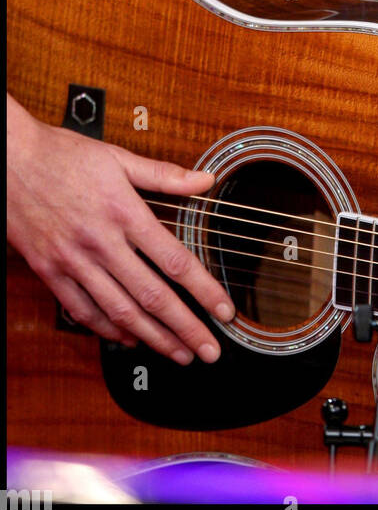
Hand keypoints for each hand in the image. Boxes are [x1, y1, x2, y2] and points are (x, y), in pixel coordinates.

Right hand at [7, 93, 234, 363]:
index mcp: (123, 212)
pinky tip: (129, 339)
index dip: (203, 290)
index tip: (223, 310)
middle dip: (185, 328)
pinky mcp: (50, 272)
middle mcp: (100, 242)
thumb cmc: (62, 156)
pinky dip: (108, 330)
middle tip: (209, 351)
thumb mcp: (118, 157)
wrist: (9, 161)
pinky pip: (83, 311)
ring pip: (119, 311)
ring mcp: (73, 261)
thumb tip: (206, 181)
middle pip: (151, 296)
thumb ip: (164, 175)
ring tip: (178, 354)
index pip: (173, 261)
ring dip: (153, 338)